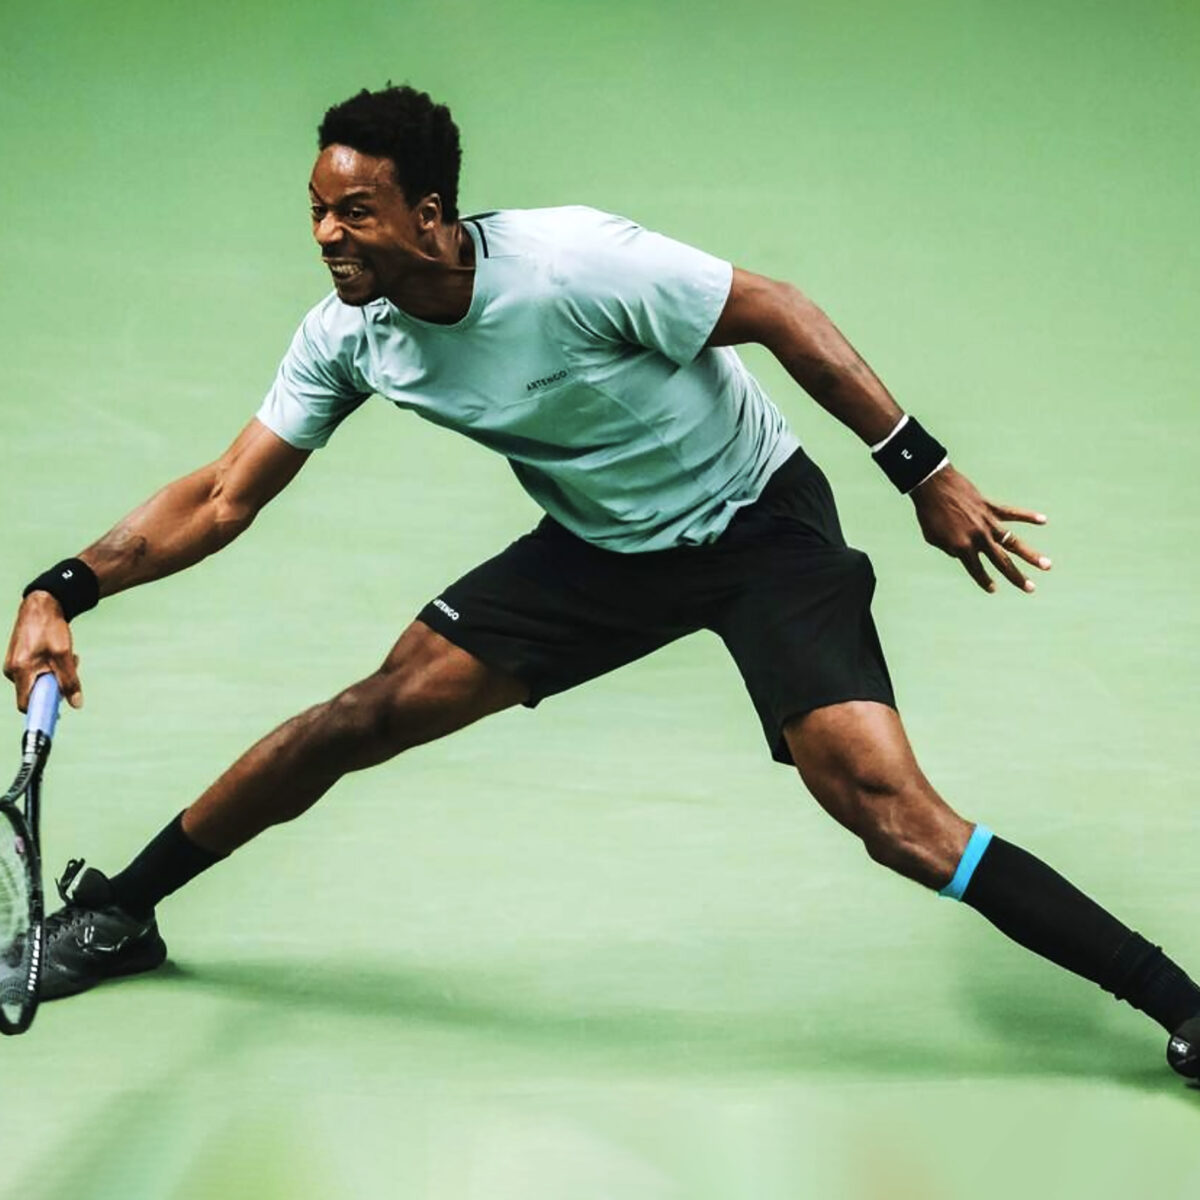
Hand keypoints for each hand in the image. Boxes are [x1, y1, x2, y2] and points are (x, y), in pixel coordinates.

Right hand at [3, 592, 82, 710]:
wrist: (41, 605)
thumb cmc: (51, 628)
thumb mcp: (64, 655)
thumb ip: (70, 680)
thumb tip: (76, 704)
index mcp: (20, 670)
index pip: (26, 704)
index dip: (41, 711)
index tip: (56, 715)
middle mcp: (11, 670)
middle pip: (35, 692)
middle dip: (56, 686)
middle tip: (71, 669)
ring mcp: (13, 665)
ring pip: (38, 681)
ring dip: (56, 674)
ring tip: (69, 656)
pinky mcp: (18, 660)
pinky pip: (35, 672)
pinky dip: (50, 667)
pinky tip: (59, 653)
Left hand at [910, 465, 1050, 593]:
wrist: (933, 486)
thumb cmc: (929, 514)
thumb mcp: (934, 538)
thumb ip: (950, 548)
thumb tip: (963, 552)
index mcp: (962, 547)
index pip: (976, 569)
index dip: (984, 580)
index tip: (993, 589)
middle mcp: (978, 537)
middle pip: (1002, 561)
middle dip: (1017, 577)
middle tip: (1032, 589)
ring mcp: (987, 522)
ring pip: (1013, 542)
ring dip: (1031, 554)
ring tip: (1047, 565)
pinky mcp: (990, 507)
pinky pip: (1012, 513)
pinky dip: (1028, 515)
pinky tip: (1043, 520)